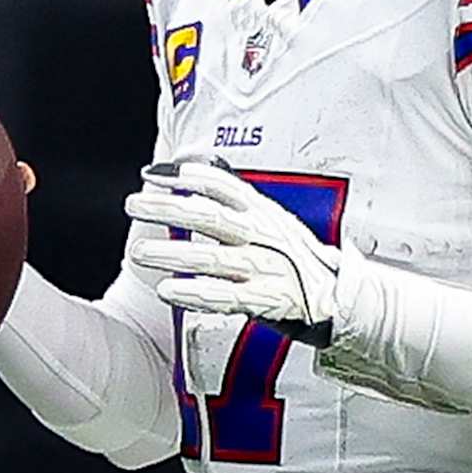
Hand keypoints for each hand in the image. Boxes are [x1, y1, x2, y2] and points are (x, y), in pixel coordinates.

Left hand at [125, 159, 342, 337]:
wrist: (337, 296)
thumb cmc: (292, 257)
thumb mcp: (270, 219)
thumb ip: (233, 202)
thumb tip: (187, 172)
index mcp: (262, 211)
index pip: (223, 186)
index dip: (188, 177)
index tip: (154, 175)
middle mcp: (263, 236)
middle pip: (211, 217)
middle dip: (169, 209)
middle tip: (134, 205)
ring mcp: (264, 268)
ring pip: (213, 258)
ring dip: (173, 254)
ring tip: (139, 251)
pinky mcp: (266, 300)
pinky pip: (225, 296)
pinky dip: (195, 293)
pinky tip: (168, 290)